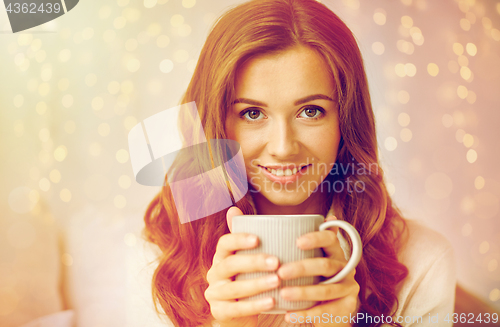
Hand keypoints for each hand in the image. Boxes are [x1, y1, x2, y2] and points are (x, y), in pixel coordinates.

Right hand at [204, 207, 280, 326]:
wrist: (238, 316)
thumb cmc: (246, 281)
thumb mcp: (246, 260)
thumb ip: (244, 237)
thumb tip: (233, 209)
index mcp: (221, 257)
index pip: (224, 244)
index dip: (239, 239)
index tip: (258, 238)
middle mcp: (214, 274)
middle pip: (230, 265)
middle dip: (254, 262)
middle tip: (276, 261)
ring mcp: (215, 294)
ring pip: (234, 288)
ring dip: (257, 283)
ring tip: (277, 281)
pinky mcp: (219, 312)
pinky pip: (237, 309)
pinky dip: (255, 305)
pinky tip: (272, 301)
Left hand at [278, 216, 359, 326]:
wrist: (333, 311)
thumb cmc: (317, 280)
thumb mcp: (314, 261)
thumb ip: (309, 245)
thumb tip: (315, 218)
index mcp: (336, 253)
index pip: (331, 240)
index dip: (316, 238)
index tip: (297, 242)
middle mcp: (346, 268)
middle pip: (325, 265)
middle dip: (302, 268)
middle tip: (281, 272)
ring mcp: (349, 288)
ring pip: (325, 289)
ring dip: (302, 292)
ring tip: (283, 294)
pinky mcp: (348, 307)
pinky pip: (325, 310)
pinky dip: (305, 314)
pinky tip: (288, 315)